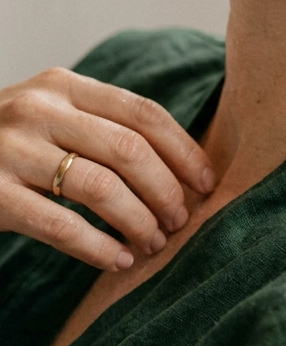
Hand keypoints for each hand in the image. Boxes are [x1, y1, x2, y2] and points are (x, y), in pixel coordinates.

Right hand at [0, 67, 215, 270]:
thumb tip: (182, 165)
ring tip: (153, 243)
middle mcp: (39, 110)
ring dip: (139, 222)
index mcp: (63, 85)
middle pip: (130, 150)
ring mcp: (12, 150)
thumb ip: (101, 124)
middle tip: (181, 220)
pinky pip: (62, 226)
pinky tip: (118, 260)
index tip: (207, 182)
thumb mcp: (50, 114)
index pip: (143, 112)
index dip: (183, 150)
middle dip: (166, 191)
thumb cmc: (7, 142)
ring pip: (102, 189)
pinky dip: (99, 248)